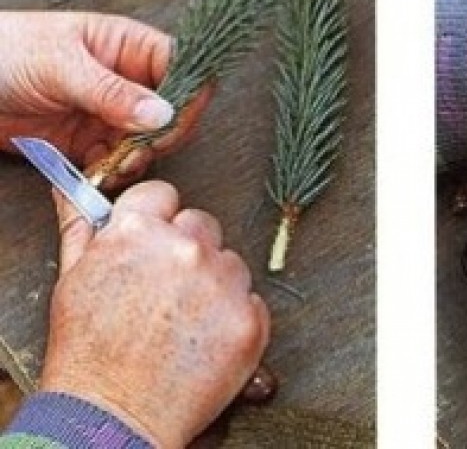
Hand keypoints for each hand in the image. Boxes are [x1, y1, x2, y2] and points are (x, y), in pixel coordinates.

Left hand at [0, 11, 210, 183]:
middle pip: (173, 112)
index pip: (180, 66)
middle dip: (162, 136)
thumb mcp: (59, 65)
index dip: (187, 94)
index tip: (175, 121)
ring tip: (114, 163)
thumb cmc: (3, 51)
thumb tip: (164, 114)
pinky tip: (94, 170)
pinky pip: (117, 163)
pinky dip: (112, 173)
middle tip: (140, 148)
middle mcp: (126, 81)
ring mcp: (109, 114)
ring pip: (149, 143)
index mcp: (127, 47)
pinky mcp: (89, 143)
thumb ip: (113, 92)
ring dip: (137, 159)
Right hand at [42, 182, 268, 448]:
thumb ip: (83, 228)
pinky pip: (252, 300)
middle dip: (189, 249)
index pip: (164, 195)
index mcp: (139, 231)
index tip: (156, 237)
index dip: (158, 219)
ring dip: (216, 283)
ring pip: (231, 262)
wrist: (113, 417)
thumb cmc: (87, 354)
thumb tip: (74, 191)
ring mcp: (222, 283)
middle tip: (168, 290)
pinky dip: (236, 317)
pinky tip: (206, 339)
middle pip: (202, 225)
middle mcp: (186, 248)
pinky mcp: (249, 318)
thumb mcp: (73, 280)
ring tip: (185, 321)